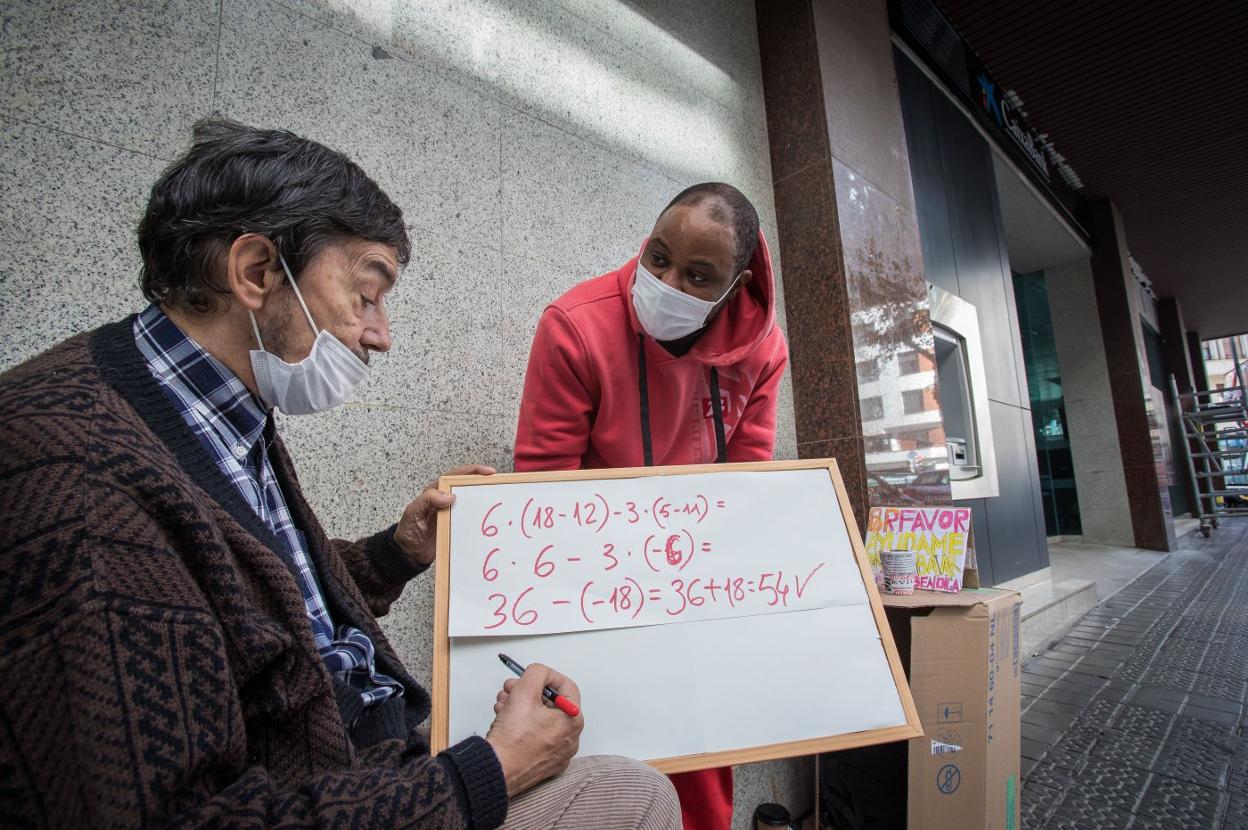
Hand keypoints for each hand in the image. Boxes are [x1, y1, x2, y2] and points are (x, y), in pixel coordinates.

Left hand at [393, 464, 494, 565]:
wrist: (408, 555)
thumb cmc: (408, 531)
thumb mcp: (413, 512)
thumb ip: (428, 500)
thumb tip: (451, 496)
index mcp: (436, 492)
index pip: (456, 477)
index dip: (473, 472)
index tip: (488, 473)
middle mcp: (446, 501)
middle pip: (467, 488)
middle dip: (483, 484)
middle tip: (499, 485)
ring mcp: (453, 515)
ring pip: (471, 504)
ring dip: (484, 501)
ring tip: (499, 500)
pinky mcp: (457, 528)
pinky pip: (470, 521)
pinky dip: (480, 519)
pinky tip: (489, 521)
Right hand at [486, 664, 582, 795]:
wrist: (496, 770)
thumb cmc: (512, 738)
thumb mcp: (525, 692)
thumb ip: (537, 673)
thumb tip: (540, 672)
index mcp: (573, 721)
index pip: (566, 687)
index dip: (546, 676)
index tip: (532, 676)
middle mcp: (570, 739)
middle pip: (550, 703)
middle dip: (528, 691)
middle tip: (511, 688)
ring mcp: (557, 753)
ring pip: (540, 718)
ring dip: (520, 706)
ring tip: (502, 705)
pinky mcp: (543, 763)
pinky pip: (536, 736)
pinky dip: (521, 725)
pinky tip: (504, 721)